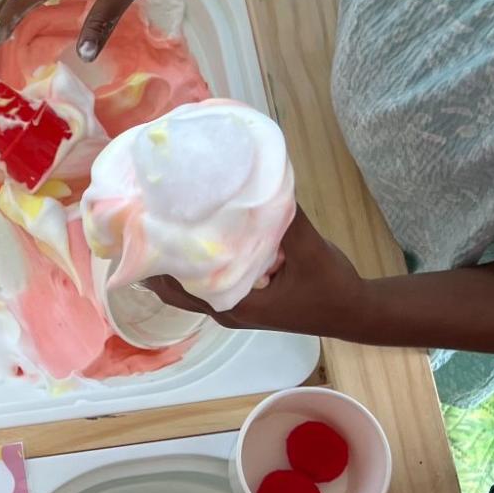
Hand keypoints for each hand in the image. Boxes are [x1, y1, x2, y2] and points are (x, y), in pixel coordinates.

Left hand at [144, 207, 369, 337]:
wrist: (354, 310)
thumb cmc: (331, 286)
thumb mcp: (309, 249)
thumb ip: (283, 220)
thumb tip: (259, 182)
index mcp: (236, 304)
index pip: (180, 286)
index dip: (157, 262)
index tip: (141, 233)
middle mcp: (226, 310)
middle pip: (174, 291)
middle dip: (155, 262)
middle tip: (139, 225)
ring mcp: (233, 308)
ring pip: (188, 289)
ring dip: (173, 263)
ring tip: (157, 228)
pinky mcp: (242, 300)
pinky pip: (206, 284)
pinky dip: (194, 266)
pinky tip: (193, 237)